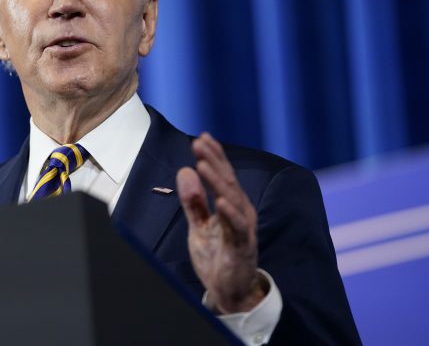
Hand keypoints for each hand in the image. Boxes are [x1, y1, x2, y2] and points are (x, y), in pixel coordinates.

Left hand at [176, 133, 265, 313]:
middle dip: (214, 160)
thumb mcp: (199, 226)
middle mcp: (240, 212)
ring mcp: (243, 228)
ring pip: (232, 199)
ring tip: (204, 163)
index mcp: (231, 205)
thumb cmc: (218, 256)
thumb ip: (193, 201)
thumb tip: (185, 171)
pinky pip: (237, 227)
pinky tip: (219, 200)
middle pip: (227, 181)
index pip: (222, 175)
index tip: (202, 137)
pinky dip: (229, 213)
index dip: (214, 155)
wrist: (231, 292)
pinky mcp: (242, 246)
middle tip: (200, 142)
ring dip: (217, 180)